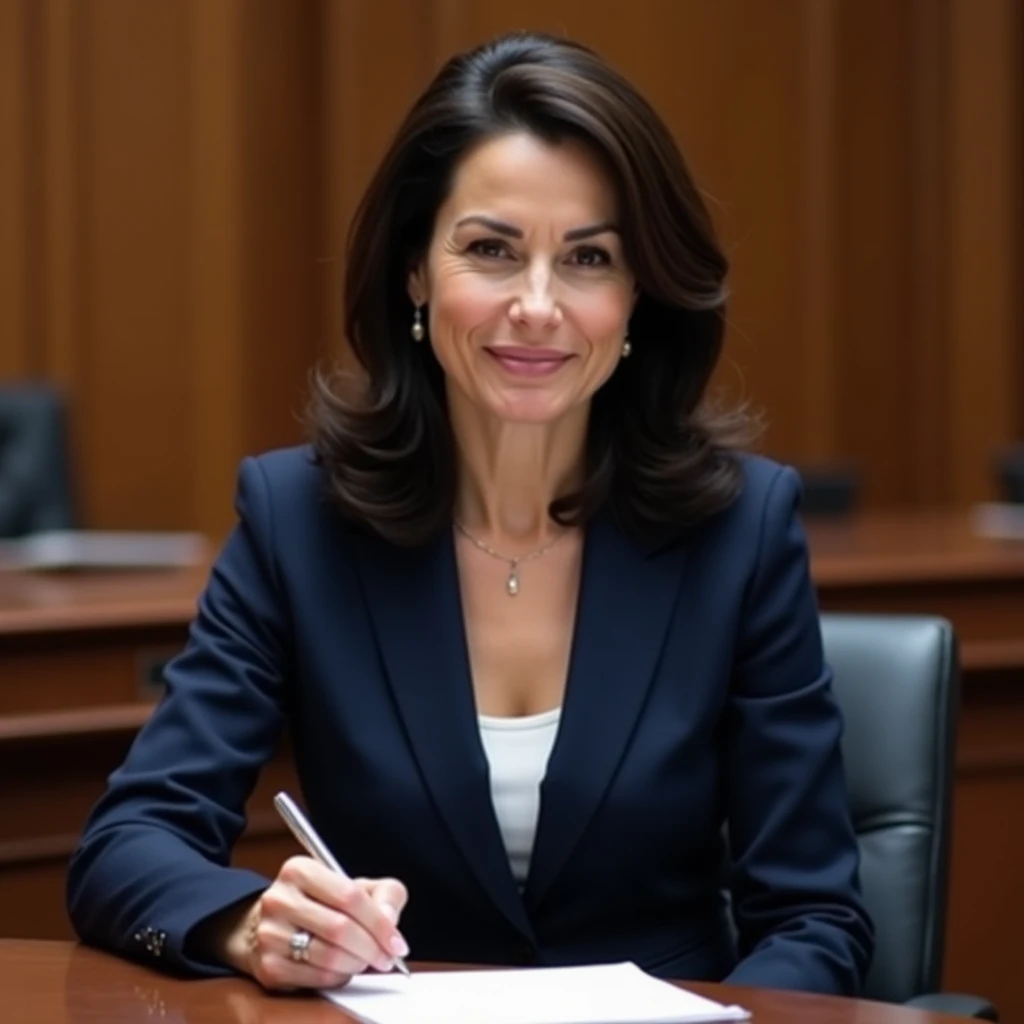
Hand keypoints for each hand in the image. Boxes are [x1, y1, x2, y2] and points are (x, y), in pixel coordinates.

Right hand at [235, 857, 409, 990]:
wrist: (274, 924)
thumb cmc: (320, 903)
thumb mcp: (355, 886)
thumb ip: (384, 894)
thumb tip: (389, 919)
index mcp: (300, 870)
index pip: (349, 896)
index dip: (379, 923)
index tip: (397, 942)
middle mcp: (279, 899)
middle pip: (339, 929)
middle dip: (372, 948)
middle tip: (387, 958)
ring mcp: (270, 933)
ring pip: (328, 957)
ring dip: (356, 964)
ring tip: (365, 961)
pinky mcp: (269, 965)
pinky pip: (316, 978)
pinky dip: (339, 977)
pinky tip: (343, 968)